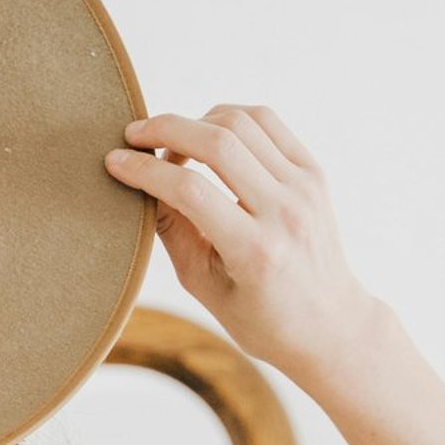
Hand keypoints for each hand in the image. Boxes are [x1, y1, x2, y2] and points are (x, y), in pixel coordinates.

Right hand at [105, 105, 387, 385]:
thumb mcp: (205, 288)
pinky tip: (209, 134)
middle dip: (166, 129)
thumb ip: (173, 233)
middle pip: (218, 143)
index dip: (145, 169)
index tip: (114, 162)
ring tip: (172, 140)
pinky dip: (230, 119)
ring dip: (197, 121)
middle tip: (134, 135)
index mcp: (256, 251)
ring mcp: (305, 188)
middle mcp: (286, 212)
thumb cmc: (262, 318)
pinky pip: (267, 123)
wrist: (330, 324)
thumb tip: (142, 185)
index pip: (190, 190)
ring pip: (243, 123)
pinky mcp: (314, 173)